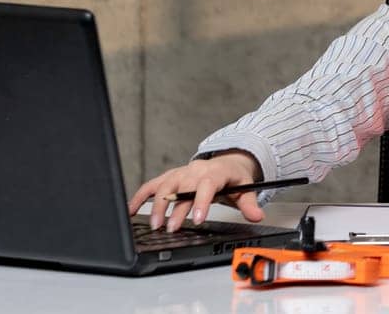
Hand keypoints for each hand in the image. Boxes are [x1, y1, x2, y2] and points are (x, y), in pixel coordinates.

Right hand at [127, 151, 263, 232]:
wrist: (226, 161)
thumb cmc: (232, 176)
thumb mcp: (245, 188)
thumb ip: (249, 203)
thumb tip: (257, 215)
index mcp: (214, 173)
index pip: (206, 186)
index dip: (201, 202)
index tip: (197, 219)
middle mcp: (194, 171)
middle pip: (182, 188)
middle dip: (176, 209)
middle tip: (171, 228)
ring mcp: (180, 173)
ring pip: (164, 185)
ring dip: (157, 204)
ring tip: (154, 224)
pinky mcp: (170, 176)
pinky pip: (152, 184)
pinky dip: (140, 196)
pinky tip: (131, 210)